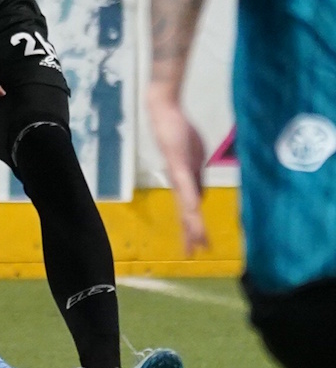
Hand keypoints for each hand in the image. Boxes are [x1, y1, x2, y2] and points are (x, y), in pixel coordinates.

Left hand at [146, 85, 208, 255]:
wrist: (167, 114)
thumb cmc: (180, 134)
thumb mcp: (194, 161)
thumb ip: (197, 180)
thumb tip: (201, 197)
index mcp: (182, 183)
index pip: (187, 212)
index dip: (191, 230)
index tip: (197, 248)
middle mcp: (177, 182)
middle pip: (184, 213)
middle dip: (190, 234)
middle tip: (194, 253)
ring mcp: (177, 174)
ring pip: (186, 203)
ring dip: (192, 222)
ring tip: (198, 240)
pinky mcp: (178, 163)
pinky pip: (186, 184)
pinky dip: (190, 198)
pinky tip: (195, 210)